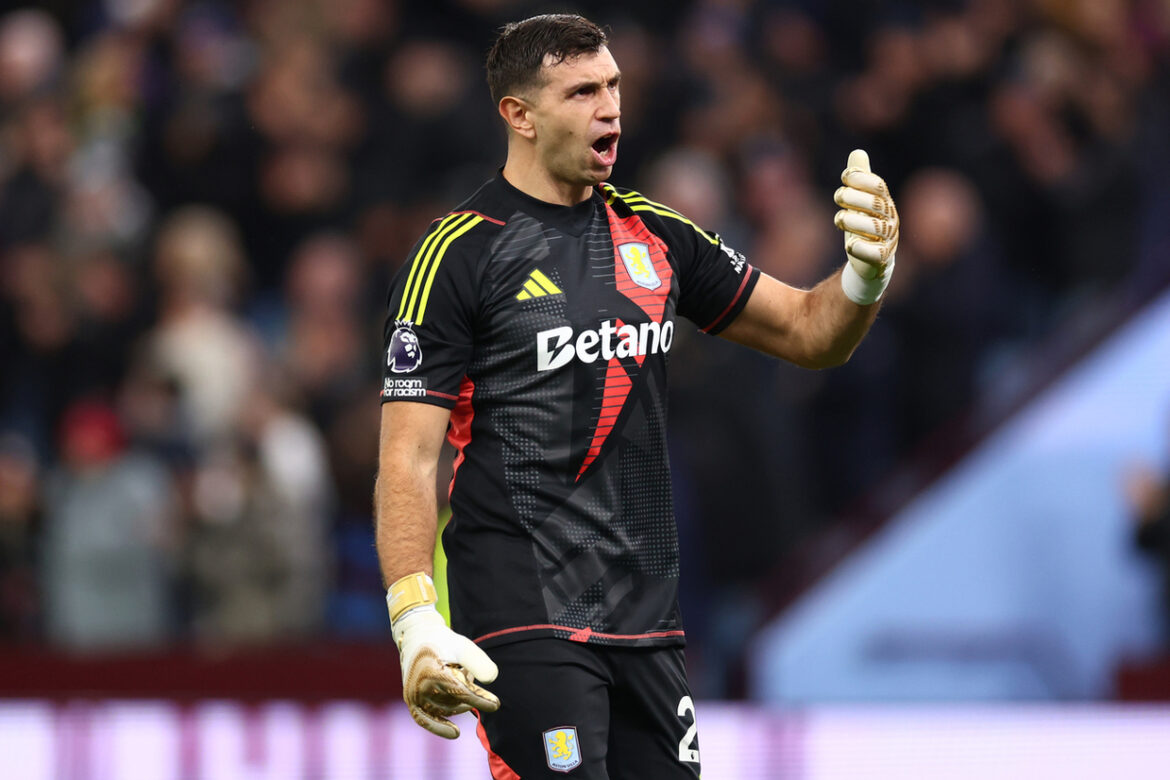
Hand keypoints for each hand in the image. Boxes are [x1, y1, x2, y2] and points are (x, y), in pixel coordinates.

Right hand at [393, 605, 499, 738]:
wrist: (417, 638)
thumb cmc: (444, 642)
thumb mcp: (463, 646)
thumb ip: (478, 661)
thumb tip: (492, 679)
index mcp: (432, 672)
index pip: (460, 692)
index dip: (480, 699)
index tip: (495, 704)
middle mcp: (421, 687)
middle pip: (456, 701)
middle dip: (471, 693)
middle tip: (468, 673)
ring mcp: (414, 696)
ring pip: (447, 709)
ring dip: (459, 698)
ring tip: (457, 676)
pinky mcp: (412, 702)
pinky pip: (425, 720)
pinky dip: (440, 727)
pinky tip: (455, 733)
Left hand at [833, 149, 898, 303]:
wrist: (869, 262)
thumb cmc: (863, 228)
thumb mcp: (859, 203)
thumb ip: (860, 180)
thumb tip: (858, 152)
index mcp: (885, 204)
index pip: (878, 186)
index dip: (862, 178)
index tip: (845, 177)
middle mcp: (890, 220)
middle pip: (875, 204)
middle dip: (853, 197)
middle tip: (839, 197)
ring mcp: (888, 240)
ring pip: (873, 228)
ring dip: (852, 221)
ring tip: (840, 220)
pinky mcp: (881, 259)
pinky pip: (874, 253)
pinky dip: (859, 247)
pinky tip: (849, 244)